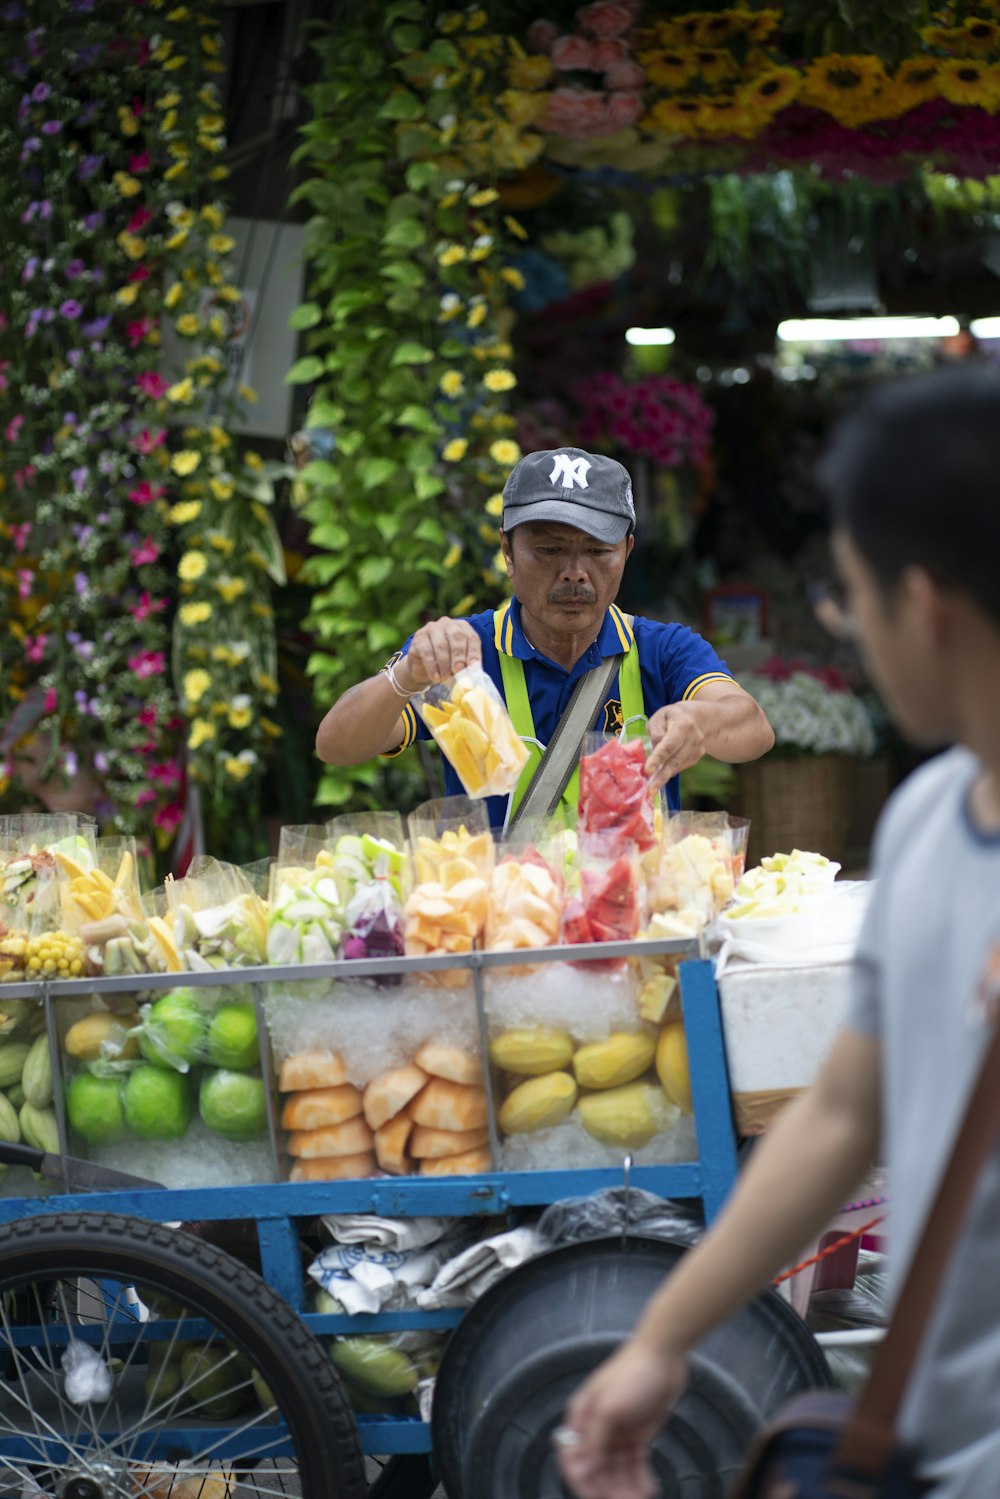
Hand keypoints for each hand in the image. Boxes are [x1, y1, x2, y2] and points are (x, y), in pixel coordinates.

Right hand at [395, 617, 481, 691]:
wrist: (423, 667)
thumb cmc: (447, 663)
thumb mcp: (459, 662)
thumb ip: (467, 665)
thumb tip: (472, 674)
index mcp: (462, 627)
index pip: (471, 637)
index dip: (473, 652)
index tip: (473, 666)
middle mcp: (447, 624)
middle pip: (456, 637)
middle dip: (458, 656)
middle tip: (458, 671)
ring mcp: (431, 629)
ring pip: (441, 645)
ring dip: (444, 664)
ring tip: (446, 678)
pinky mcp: (419, 638)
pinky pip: (426, 652)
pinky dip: (432, 667)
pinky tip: (436, 677)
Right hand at [556, 1341, 688, 1498]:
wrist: (664, 1355)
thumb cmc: (632, 1374)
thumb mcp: (609, 1408)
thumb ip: (594, 1441)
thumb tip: (578, 1470)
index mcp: (582, 1418)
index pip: (573, 1458)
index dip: (582, 1481)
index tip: (597, 1498)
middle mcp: (597, 1428)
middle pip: (597, 1468)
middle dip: (609, 1488)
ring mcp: (618, 1431)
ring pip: (617, 1470)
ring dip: (626, 1488)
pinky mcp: (638, 1434)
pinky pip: (635, 1463)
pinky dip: (640, 1478)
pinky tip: (649, 1490)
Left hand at [644, 703, 706, 792]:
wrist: (694, 718)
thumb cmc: (670, 718)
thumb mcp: (658, 717)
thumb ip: (655, 732)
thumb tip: (656, 749)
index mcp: (683, 725)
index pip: (669, 745)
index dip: (658, 759)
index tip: (648, 771)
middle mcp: (694, 738)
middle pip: (675, 760)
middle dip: (661, 776)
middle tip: (650, 790)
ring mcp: (698, 749)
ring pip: (678, 766)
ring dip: (664, 777)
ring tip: (651, 786)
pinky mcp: (697, 757)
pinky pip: (680, 767)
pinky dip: (670, 771)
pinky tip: (662, 772)